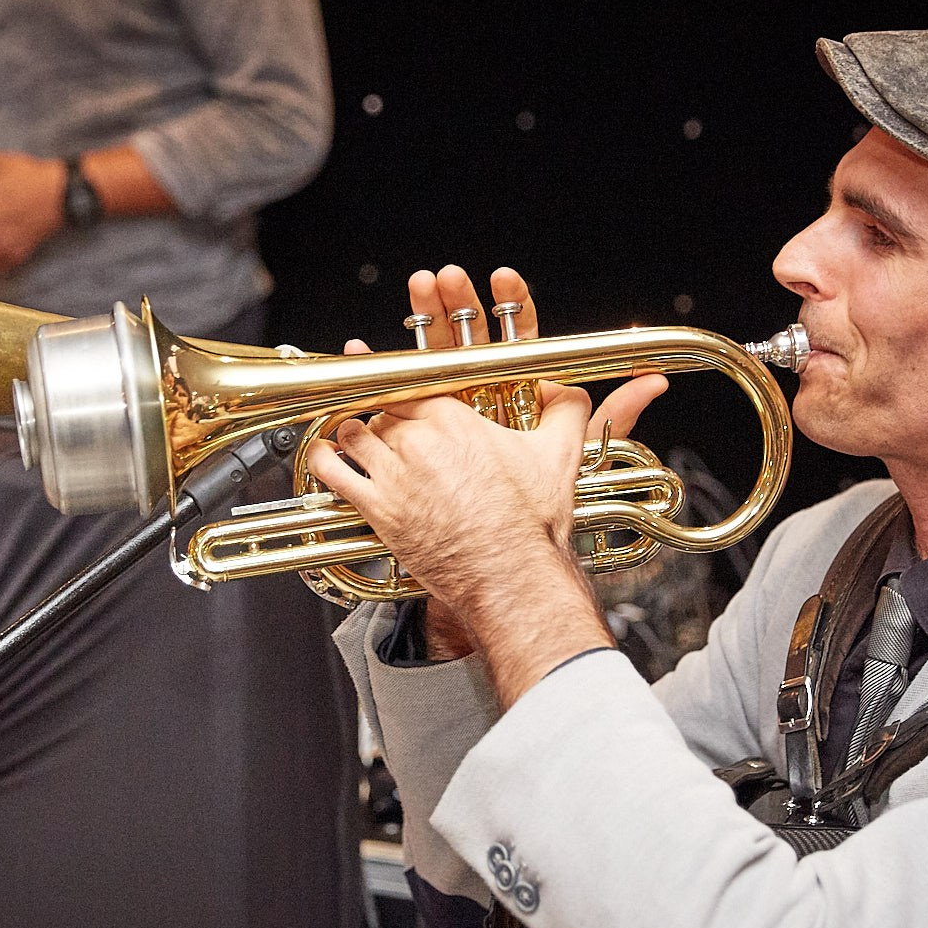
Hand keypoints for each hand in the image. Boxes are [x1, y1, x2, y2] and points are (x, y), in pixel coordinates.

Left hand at [309, 266, 668, 702]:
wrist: (512, 574)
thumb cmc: (533, 520)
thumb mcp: (557, 455)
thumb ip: (572, 409)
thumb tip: (605, 384)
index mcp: (456, 414)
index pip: (414, 376)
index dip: (391, 365)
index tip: (368, 353)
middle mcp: (420, 436)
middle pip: (382, 404)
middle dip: (376, 405)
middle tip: (364, 399)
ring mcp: (396, 472)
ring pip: (353, 432)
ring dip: (350, 430)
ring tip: (350, 431)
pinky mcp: (378, 507)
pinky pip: (333, 473)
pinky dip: (322, 460)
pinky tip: (322, 455)